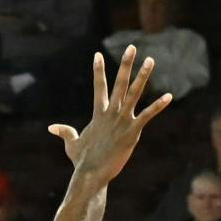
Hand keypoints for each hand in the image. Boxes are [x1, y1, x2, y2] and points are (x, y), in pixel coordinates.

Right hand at [47, 46, 171, 186]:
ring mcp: (122, 121)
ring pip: (134, 93)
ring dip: (143, 76)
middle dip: (125, 64)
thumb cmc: (82, 162)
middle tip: (131, 47)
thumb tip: (52, 127)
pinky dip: (158, 106)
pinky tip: (169, 96)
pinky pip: (148, 116)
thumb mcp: (71, 144)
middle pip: (119, 83)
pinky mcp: (132, 132)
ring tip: (150, 60)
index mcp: (99, 114)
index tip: (97, 54)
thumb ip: (65, 133)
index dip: (98, 70)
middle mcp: (111, 113)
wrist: (91, 174)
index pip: (99, 87)